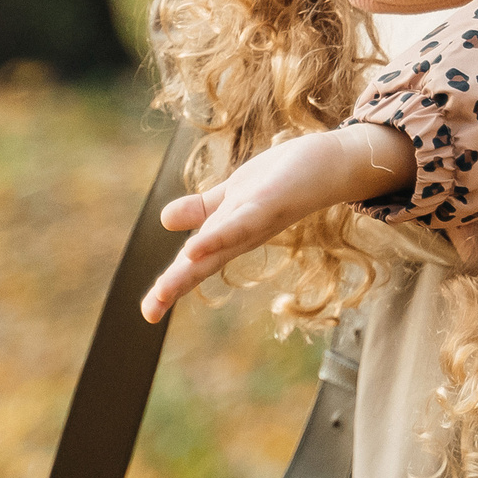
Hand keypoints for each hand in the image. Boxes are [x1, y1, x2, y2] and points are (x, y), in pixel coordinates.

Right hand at [139, 124, 413, 321]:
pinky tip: (194, 249)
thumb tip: (164, 220)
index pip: (194, 262)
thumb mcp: (232, 194)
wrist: (331, 163)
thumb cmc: (284, 179)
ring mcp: (255, 221)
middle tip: (148, 313)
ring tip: (163, 289)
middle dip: (173, 286)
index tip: (146, 314)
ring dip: (190, 268)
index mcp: (229, 233)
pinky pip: (240, 223)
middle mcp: (241, 234)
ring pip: (218, 247)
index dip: (169, 285)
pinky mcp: (269, 205)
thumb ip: (202, 209)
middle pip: (202, 263)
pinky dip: (217, 236)